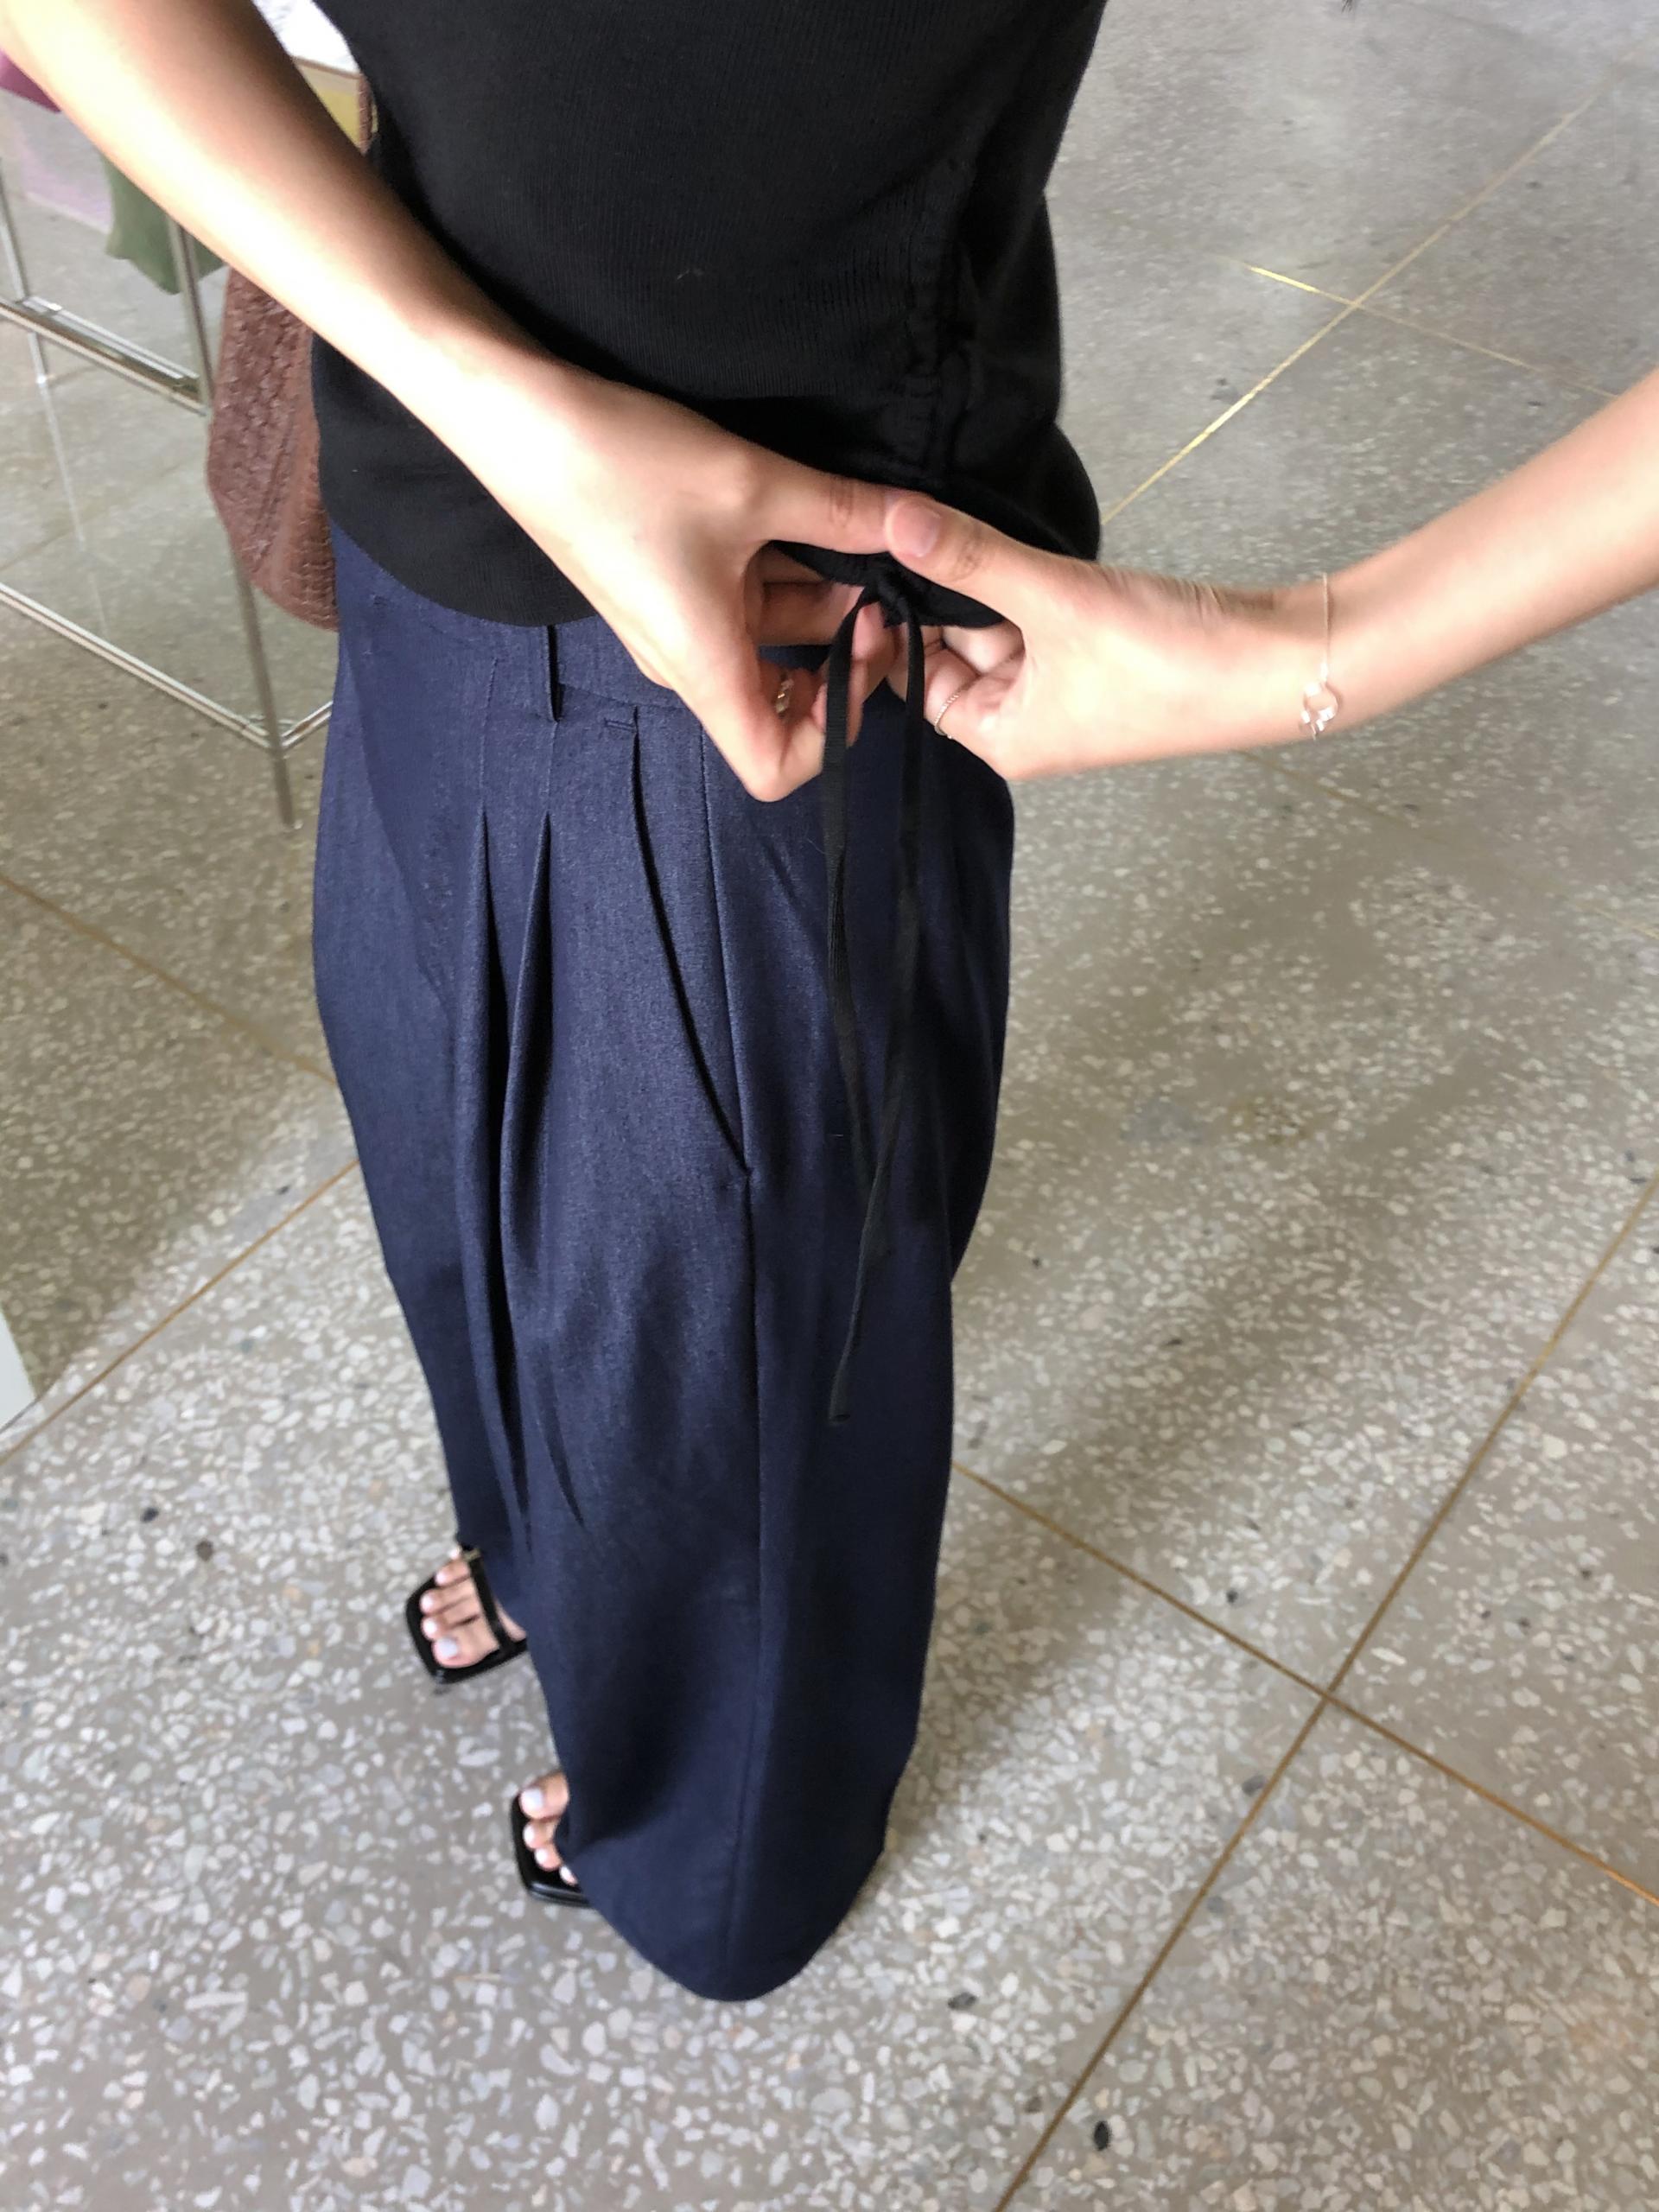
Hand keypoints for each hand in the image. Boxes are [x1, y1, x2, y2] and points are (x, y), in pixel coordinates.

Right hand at [451, 351, 902, 797]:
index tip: (864, 656)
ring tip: (858, 536)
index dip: (834, 734)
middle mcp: (691, 661)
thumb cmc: (626, 467)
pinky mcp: (672, 583)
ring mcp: (679, 623)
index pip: (776, 768)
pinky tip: (812, 515)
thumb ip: (847, 513)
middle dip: (844, 650)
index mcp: (704, 668)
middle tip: (881, 584)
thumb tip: (925, 523)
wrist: (521, 421)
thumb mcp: (755, 485)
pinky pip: (747, 599)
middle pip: (785, 699)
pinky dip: (787, 570)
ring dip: (821, 598)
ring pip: (773, 636)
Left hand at [881, 494, 1327, 778]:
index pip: (916, 681)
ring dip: (989, 578)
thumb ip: (970, 558)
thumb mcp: (1053, 598)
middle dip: (944, 591)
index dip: (897, 623)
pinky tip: (1021, 540)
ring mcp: (1064, 692)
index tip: (879, 557)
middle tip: (916, 520)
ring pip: (1000, 628)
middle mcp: (1024, 724)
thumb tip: (889, 521)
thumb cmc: (1162, 657)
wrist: (1276, 663)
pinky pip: (1041, 618)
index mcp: (998, 737)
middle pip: (956, 651)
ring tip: (962, 518)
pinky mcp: (1099, 658)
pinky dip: (1029, 583)